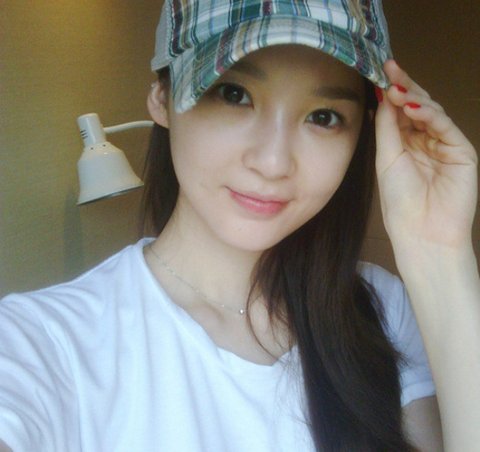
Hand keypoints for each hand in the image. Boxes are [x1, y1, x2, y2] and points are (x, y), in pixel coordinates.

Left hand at [375, 60, 477, 255]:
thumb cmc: (400, 201)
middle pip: (415, 106)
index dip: (389, 93)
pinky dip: (430, 114)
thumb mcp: (387, 159)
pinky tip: (413, 107)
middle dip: (402, 86)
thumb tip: (382, 97)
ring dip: (414, 97)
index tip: (378, 74)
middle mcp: (423, 141)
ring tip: (396, 89)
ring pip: (431, 112)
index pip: (398, 113)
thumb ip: (387, 128)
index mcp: (403, 145)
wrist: (422, 231)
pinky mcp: (461, 150)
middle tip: (389, 68)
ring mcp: (443, 144)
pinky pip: (444, 125)